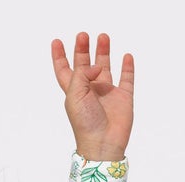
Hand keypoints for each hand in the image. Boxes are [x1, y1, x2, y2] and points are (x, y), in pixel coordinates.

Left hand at [51, 32, 133, 161]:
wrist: (103, 143)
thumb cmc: (85, 123)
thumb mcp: (75, 94)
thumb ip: (82, 73)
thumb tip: (97, 65)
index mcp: (75, 91)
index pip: (65, 70)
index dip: (60, 56)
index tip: (57, 41)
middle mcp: (90, 90)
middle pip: (85, 65)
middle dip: (83, 49)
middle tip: (83, 35)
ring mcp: (107, 94)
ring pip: (105, 67)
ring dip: (104, 52)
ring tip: (103, 37)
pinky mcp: (123, 98)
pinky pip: (127, 79)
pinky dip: (127, 68)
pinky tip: (126, 57)